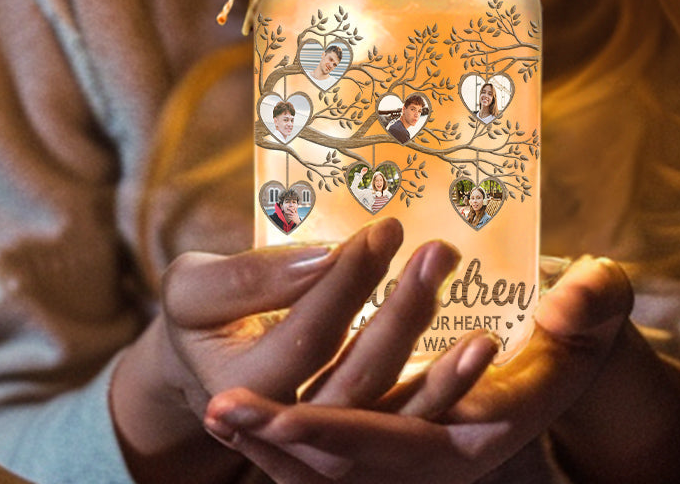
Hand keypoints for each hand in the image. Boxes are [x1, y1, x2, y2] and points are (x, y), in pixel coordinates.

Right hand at [111, 217, 466, 483]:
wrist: (207, 373)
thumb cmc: (202, 317)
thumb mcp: (194, 289)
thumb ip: (248, 277)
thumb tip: (322, 259)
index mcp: (244, 388)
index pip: (310, 336)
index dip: (350, 281)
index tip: (387, 230)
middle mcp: (291, 430)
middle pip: (360, 379)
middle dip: (404, 315)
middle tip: (440, 252)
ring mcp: (330, 449)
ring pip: (395, 418)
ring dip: (445, 377)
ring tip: (484, 331)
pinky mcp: (363, 446)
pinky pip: (413, 431)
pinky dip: (451, 400)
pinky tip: (485, 359)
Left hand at [200, 255, 634, 483]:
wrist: (576, 350)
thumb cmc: (585, 321)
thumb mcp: (600, 302)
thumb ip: (593, 303)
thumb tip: (565, 308)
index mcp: (493, 429)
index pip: (410, 445)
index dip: (347, 435)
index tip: (284, 414)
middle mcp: (452, 456)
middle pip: (357, 468)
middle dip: (286, 442)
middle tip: (223, 406)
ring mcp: (424, 456)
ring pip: (337, 474)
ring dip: (275, 449)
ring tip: (219, 414)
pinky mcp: (404, 443)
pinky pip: (336, 462)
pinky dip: (288, 447)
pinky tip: (243, 421)